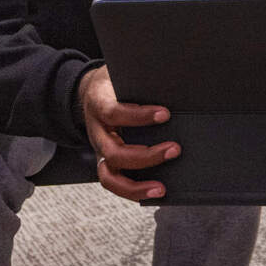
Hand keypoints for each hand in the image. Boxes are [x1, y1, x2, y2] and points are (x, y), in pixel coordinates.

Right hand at [77, 65, 177, 202]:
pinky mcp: (106, 163)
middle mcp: (96, 132)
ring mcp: (99, 151)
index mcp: (98, 105)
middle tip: (175, 149)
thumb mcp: (122, 73)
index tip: (165, 114)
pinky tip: (156, 191)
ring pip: (109, 178)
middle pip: (113, 152)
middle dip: (146, 156)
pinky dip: (135, 191)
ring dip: (136, 186)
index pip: (113, 113)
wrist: (90, 92)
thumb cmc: (113, 83)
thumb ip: (140, 79)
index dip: (138, 116)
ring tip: (161, 189)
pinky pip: (116, 183)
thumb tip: (173, 79)